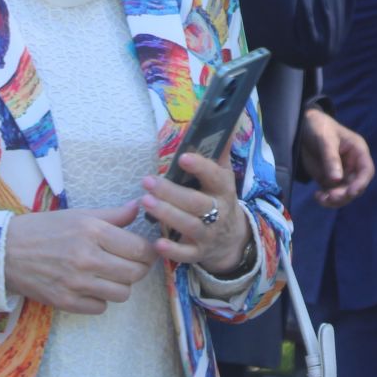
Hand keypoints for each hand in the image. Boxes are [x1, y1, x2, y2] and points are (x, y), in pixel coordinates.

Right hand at [3, 201, 156, 314]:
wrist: (6, 251)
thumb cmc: (44, 228)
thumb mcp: (79, 215)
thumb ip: (113, 215)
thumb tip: (139, 207)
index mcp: (93, 232)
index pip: (140, 249)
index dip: (149, 251)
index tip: (146, 251)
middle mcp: (87, 258)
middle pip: (135, 273)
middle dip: (138, 268)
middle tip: (130, 263)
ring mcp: (77, 283)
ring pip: (122, 293)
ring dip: (120, 285)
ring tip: (109, 274)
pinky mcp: (66, 302)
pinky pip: (101, 307)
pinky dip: (100, 299)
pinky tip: (91, 286)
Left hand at [140, 150, 253, 276]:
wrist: (231, 240)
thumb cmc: (219, 200)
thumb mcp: (223, 178)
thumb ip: (219, 153)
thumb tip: (226, 122)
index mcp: (223, 190)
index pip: (214, 176)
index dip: (201, 167)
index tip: (183, 158)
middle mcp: (218, 212)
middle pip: (196, 203)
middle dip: (172, 192)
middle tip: (148, 181)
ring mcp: (208, 234)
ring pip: (189, 225)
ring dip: (167, 214)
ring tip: (145, 201)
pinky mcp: (199, 253)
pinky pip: (186, 254)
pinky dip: (172, 250)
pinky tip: (157, 242)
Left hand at [298, 107, 374, 207]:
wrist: (301, 127)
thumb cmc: (319, 126)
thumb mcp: (325, 139)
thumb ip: (331, 159)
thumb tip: (336, 180)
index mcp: (358, 151)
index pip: (366, 170)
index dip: (361, 183)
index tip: (351, 192)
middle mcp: (352, 165)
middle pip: (356, 186)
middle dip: (345, 194)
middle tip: (330, 197)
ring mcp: (341, 173)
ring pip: (344, 194)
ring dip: (335, 200)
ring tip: (321, 198)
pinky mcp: (328, 179)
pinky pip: (332, 194)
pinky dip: (326, 199)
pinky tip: (317, 196)